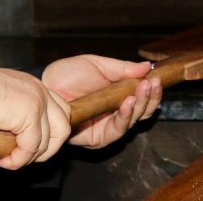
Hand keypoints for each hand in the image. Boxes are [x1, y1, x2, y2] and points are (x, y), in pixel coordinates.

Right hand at [0, 66, 71, 168]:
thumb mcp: (3, 109)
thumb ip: (17, 125)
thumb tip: (18, 149)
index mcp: (35, 87)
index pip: (60, 113)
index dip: (49, 136)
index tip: (29, 148)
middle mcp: (41, 91)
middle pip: (63, 128)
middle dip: (46, 150)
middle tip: (23, 158)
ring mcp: (38, 102)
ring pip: (48, 142)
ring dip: (28, 157)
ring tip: (9, 160)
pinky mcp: (30, 114)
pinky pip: (30, 147)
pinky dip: (17, 159)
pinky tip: (3, 160)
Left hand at [42, 55, 162, 148]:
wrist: (46, 85)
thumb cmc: (67, 75)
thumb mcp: (98, 65)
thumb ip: (123, 68)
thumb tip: (147, 66)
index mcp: (118, 96)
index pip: (142, 98)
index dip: (152, 90)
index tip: (156, 78)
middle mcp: (116, 113)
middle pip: (143, 112)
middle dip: (150, 97)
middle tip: (151, 83)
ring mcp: (108, 127)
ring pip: (133, 121)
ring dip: (140, 104)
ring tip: (142, 89)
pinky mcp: (98, 138)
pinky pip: (117, 130)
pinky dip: (125, 116)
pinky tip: (127, 102)